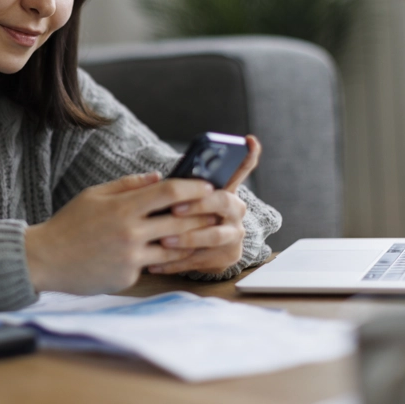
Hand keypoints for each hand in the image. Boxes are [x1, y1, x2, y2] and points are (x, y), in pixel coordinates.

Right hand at [25, 172, 217, 293]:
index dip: (193, 186)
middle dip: (203, 214)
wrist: (46, 260)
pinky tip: (175, 252)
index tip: (208, 185)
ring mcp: (131, 257)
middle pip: (180, 221)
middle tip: (219, 210)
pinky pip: (153, 264)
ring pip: (174, 247)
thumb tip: (158, 177)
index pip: (168, 192)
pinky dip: (164, 257)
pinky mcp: (128, 276)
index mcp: (122, 207)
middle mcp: (130, 232)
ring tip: (206, 233)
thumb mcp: (94, 195)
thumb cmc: (69, 224)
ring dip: (192, 240)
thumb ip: (127, 185)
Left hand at [147, 135, 261, 275]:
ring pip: (215, 236)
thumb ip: (175, 187)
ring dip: (187, 238)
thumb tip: (156, 178)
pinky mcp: (228, 257)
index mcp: (225, 189)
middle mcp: (235, 210)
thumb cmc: (182, 215)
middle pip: (224, 202)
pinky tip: (156, 263)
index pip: (242, 167)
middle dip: (199, 205)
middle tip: (175, 209)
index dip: (248, 154)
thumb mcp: (180, 198)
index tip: (248, 140)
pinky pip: (202, 259)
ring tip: (163, 240)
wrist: (196, 250)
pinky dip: (176, 262)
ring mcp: (234, 234)